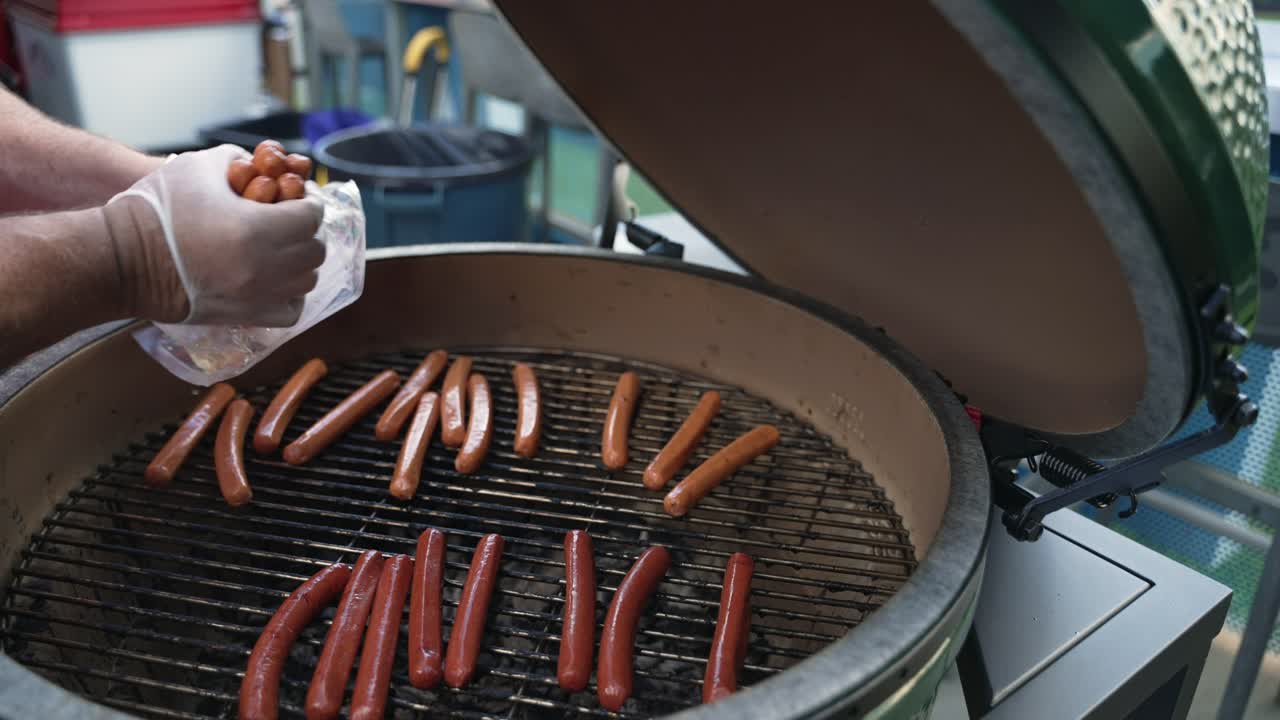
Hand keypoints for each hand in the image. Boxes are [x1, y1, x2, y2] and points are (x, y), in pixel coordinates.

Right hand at [102, 144, 325, 325]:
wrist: (123, 259)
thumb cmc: (156, 209)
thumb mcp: (197, 166)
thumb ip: (240, 160)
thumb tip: (264, 165)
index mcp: (257, 228)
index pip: (312, 216)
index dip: (308, 201)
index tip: (296, 196)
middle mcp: (264, 267)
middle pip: (315, 250)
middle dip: (306, 231)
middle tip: (288, 221)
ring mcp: (257, 296)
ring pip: (307, 281)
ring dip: (301, 262)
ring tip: (281, 248)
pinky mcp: (246, 317)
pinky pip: (291, 310)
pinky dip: (291, 294)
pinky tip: (274, 278)